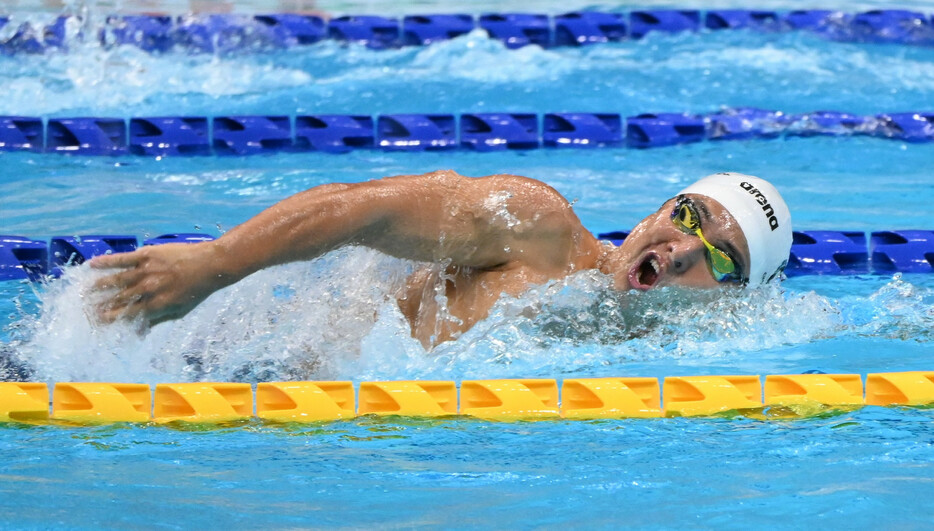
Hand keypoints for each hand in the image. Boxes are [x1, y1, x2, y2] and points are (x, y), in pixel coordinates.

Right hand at [90, 242, 226, 326]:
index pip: (127, 315)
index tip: (97, 322)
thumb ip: (157, 321)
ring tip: (85, 290)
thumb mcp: (180, 311)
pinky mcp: (147, 255)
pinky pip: (122, 259)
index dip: (110, 319)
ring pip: (116, 279)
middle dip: (100, 305)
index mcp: (157, 305)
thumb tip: (138, 333)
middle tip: (85, 308)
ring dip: (98, 285)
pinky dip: (106, 262)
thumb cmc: (195, 290)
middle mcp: (149, 289)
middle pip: (119, 299)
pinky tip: (92, 264)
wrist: (211, 265)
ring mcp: (147, 271)